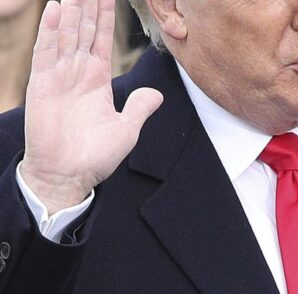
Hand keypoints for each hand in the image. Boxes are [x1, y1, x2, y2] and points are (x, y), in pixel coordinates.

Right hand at [20, 0, 161, 211]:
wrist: (68, 174)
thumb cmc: (95, 156)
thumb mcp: (126, 129)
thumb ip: (139, 107)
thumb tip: (157, 95)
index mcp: (98, 80)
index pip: (102, 39)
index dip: (105, 16)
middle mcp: (78, 73)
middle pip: (84, 29)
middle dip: (88, 4)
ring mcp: (59, 76)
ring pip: (66, 33)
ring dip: (71, 10)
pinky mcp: (43, 84)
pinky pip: (46, 51)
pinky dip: (50, 29)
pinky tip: (55, 8)